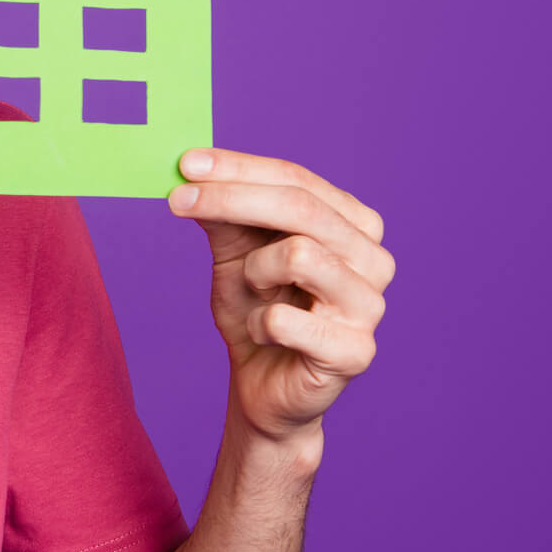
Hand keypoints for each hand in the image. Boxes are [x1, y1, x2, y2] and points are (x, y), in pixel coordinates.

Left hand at [169, 148, 392, 446]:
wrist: (263, 388)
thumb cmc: (258, 312)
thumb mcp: (235, 254)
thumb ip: (225, 214)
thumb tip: (195, 170)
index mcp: (353, 224)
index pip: (297, 179)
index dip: (240, 168)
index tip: (187, 163)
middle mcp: (373, 258)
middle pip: (302, 206)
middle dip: (231, 198)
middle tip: (178, 201)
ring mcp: (369, 306)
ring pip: (301, 254)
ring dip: (254, 271)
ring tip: (252, 291)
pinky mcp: (355, 352)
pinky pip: (288, 319)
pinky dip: (259, 323)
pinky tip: (264, 333)